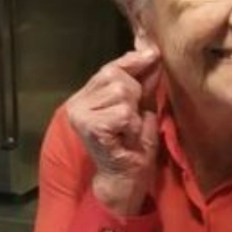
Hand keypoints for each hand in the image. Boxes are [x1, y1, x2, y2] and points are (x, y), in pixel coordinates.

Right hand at [65, 49, 160, 214]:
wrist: (126, 180)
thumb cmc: (133, 147)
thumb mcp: (142, 107)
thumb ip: (144, 81)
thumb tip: (151, 51)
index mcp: (86, 96)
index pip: (110, 67)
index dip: (133, 61)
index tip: (153, 55)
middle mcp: (77, 103)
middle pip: (117, 77)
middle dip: (135, 95)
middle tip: (131, 120)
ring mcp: (80, 114)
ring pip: (122, 93)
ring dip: (134, 113)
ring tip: (128, 131)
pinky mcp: (89, 126)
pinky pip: (123, 112)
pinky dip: (131, 125)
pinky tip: (125, 138)